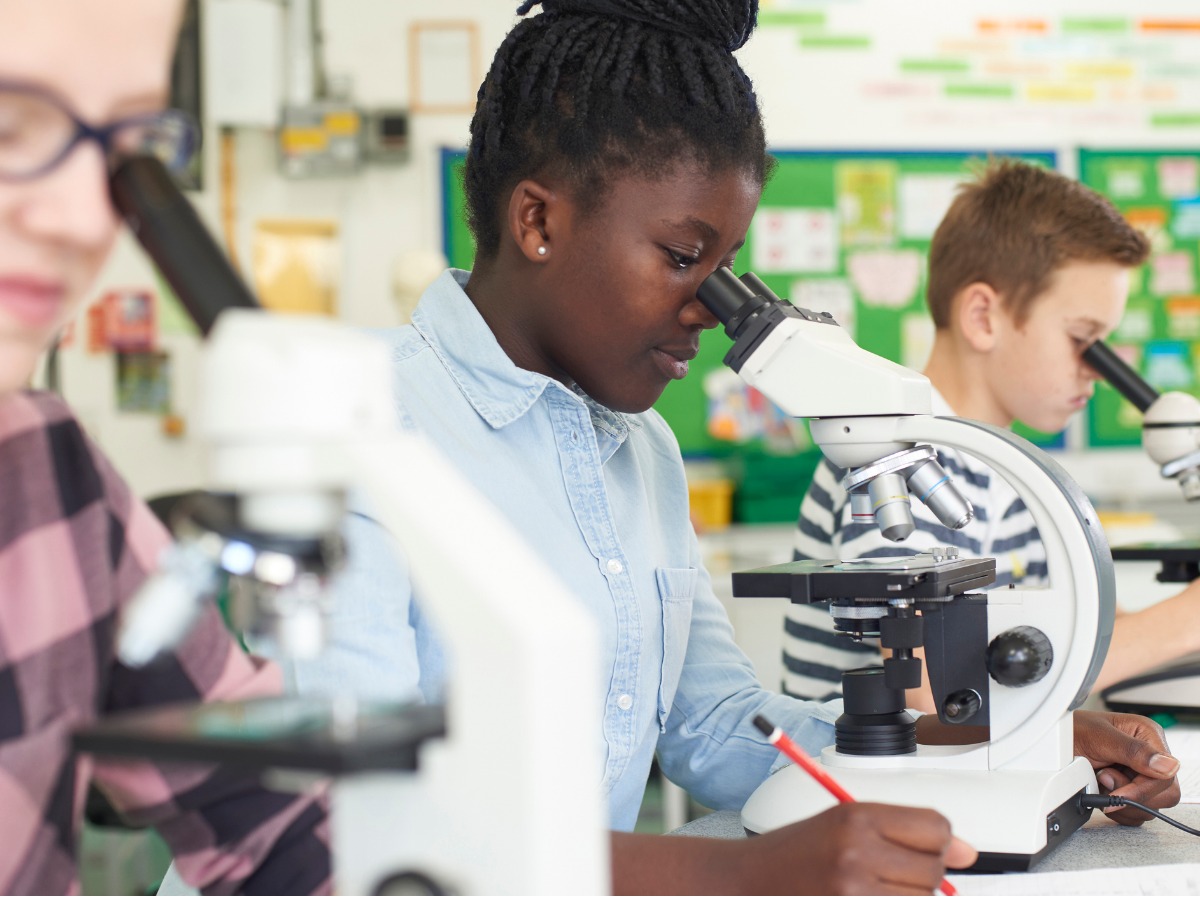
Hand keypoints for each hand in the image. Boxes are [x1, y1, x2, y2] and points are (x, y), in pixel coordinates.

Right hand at [738, 803, 975, 894]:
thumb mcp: (843, 823)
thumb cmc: (793, 852)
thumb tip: (967, 852)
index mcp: (856, 817)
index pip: (936, 827)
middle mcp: (858, 852)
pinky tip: (868, 897)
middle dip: (922, 873)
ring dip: (907, 896)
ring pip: (922, 898)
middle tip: (890, 870)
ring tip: (875, 887)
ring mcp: (854, 891)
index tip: (927, 847)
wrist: (746, 882)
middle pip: (934, 869)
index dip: (939, 840)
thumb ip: (904, 831)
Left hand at [1073, 709, 1180, 825]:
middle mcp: (1149, 757)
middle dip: (1132, 795)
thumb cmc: (1072, 729)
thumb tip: (1168, 766)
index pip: (1165, 776)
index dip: (1142, 790)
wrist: (1052, 740)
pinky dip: (1116, 809)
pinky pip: (1134, 814)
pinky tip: (1101, 792)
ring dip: (1121, 802)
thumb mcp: (1099, 736)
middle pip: (1164, 795)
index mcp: (1148, 736)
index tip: (1117, 793)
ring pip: (1150, 808)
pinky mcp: (1128, 790)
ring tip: (1100, 780)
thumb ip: (1134, 751)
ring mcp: (1140, 775)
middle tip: (1104, 780)